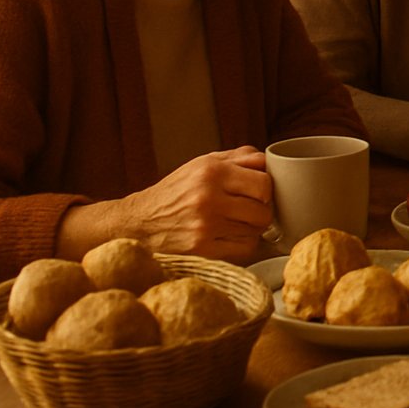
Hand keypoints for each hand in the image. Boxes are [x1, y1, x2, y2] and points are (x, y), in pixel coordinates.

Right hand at [83, 146, 272, 261]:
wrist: (138, 222)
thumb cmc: (176, 191)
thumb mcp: (202, 163)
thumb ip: (238, 157)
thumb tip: (270, 162)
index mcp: (211, 171)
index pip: (264, 182)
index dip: (266, 189)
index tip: (257, 193)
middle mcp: (208, 197)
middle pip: (263, 209)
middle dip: (261, 210)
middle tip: (250, 210)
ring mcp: (205, 225)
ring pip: (256, 230)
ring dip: (252, 227)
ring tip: (236, 222)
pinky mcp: (202, 249)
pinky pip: (244, 248)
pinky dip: (243, 244)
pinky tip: (229, 236)